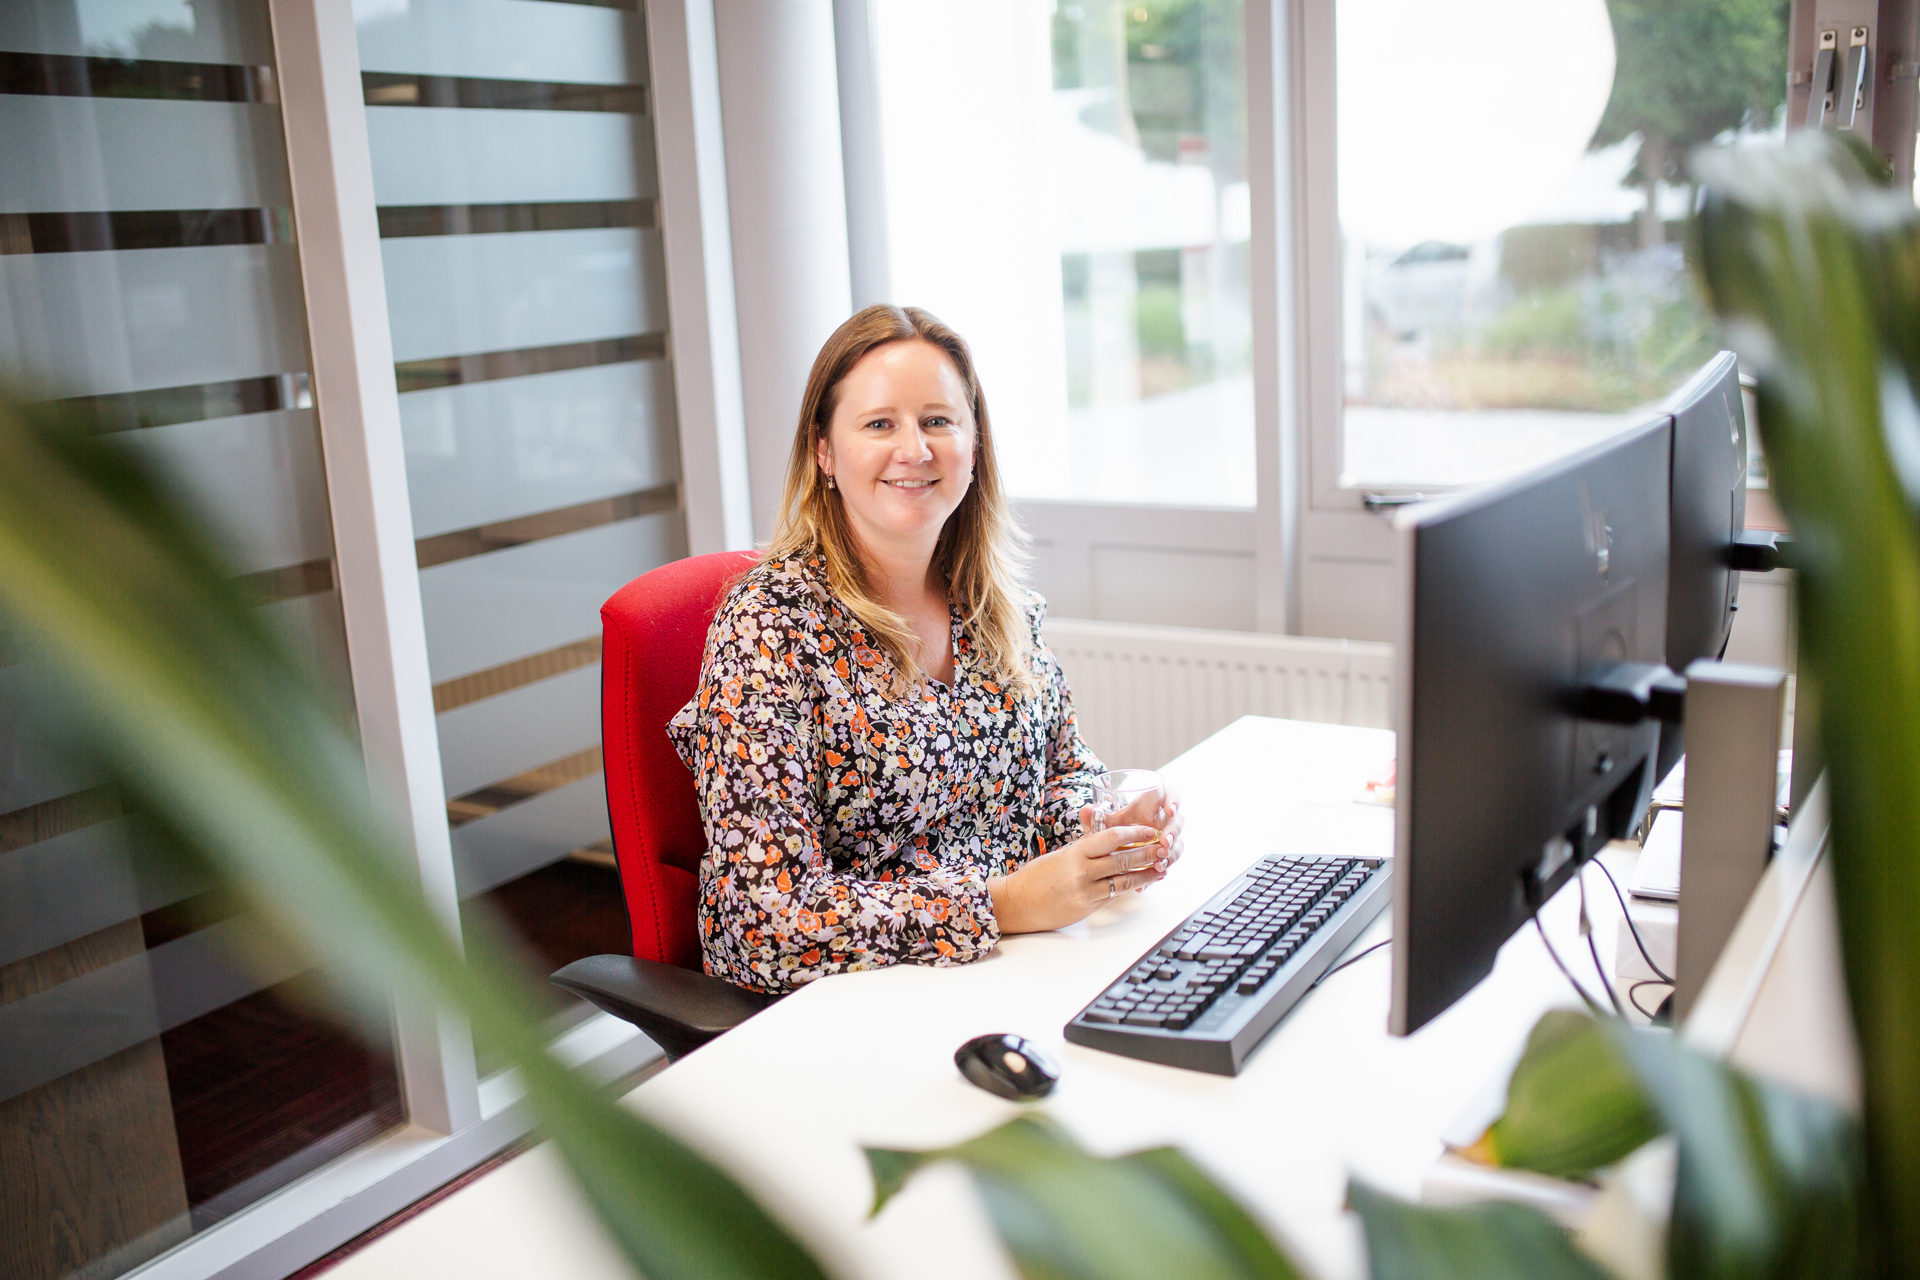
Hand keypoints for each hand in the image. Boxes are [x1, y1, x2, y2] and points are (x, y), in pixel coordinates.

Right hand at [988, 822, 1165, 934]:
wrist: (1017, 903)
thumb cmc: (1036, 877)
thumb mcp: (1061, 855)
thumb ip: (1085, 848)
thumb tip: (1110, 840)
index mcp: (1075, 852)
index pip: (1111, 837)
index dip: (1134, 833)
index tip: (1149, 831)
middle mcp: (1082, 871)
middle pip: (1123, 859)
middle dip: (1148, 853)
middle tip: (1164, 848)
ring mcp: (1086, 892)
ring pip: (1124, 880)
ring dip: (1145, 874)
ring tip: (1160, 869)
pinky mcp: (1087, 908)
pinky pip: (1113, 896)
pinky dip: (1128, 888)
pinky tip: (1139, 885)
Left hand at [1083, 785, 1185, 875]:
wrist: (1117, 848)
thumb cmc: (1115, 828)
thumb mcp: (1106, 823)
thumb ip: (1096, 817)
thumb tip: (1085, 810)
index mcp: (1153, 805)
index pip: (1171, 795)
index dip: (1173, 801)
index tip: (1168, 810)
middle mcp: (1164, 820)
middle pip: (1178, 821)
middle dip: (1173, 832)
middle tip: (1164, 842)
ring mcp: (1168, 838)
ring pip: (1178, 843)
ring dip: (1172, 853)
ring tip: (1159, 862)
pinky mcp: (1167, 854)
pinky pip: (1171, 860)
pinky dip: (1163, 867)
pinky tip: (1154, 874)